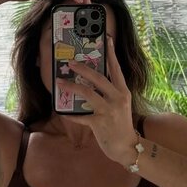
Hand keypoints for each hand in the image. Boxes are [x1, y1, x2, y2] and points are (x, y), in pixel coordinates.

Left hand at [55, 34, 138, 165]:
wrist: (126, 147)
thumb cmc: (121, 124)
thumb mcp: (121, 105)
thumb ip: (110, 92)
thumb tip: (92, 80)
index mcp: (123, 92)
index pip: (117, 69)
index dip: (111, 53)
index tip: (106, 39)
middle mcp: (118, 98)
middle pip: (99, 78)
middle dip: (83, 68)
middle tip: (70, 63)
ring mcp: (108, 111)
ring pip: (87, 93)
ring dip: (71, 87)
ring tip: (60, 83)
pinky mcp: (99, 123)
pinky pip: (80, 116)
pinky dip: (70, 115)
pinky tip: (62, 112)